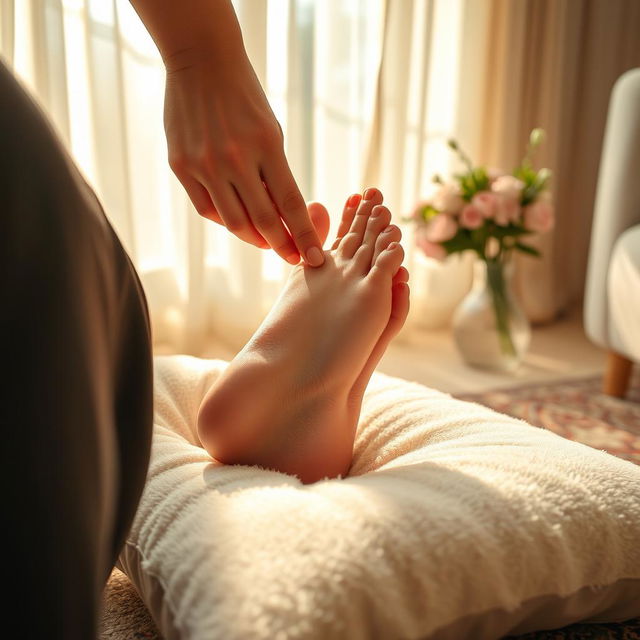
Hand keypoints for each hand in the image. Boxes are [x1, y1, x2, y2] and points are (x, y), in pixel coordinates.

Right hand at [163, 55, 324, 266]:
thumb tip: (282, 217)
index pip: (290, 203)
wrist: (201, 62)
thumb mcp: (270, 131)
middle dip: (282, 245)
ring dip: (254, 238)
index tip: (313, 256)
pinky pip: (207, 208)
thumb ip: (275, 173)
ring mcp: (204, 164)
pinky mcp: (181, 166)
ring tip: (267, 243)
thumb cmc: (245, 98)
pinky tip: (238, 221)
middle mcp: (234, 158)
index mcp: (265, 145)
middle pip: (262, 220)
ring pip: (233, 221)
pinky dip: (226, 220)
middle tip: (293, 257)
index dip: (304, 234)